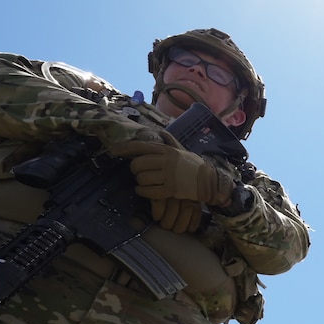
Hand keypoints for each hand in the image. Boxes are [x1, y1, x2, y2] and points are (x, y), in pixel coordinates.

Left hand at [110, 139, 232, 228]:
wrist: (210, 182)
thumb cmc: (194, 166)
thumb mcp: (181, 150)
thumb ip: (168, 141)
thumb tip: (158, 132)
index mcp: (167, 150)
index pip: (141, 147)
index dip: (124, 149)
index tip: (113, 151)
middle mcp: (166, 161)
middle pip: (138, 164)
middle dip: (135, 170)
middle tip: (139, 173)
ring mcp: (168, 176)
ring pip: (142, 178)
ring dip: (140, 182)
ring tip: (144, 183)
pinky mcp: (171, 190)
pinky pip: (149, 191)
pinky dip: (143, 191)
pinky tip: (144, 191)